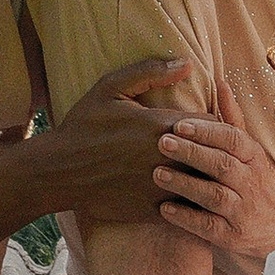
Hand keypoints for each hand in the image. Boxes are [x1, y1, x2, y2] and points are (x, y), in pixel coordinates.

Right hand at [45, 54, 262, 240]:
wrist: (58, 171)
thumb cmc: (83, 125)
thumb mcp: (110, 88)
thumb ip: (150, 72)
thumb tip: (188, 63)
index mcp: (160, 126)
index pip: (211, 124)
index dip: (213, 124)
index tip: (207, 125)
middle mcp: (165, 157)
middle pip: (213, 156)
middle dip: (216, 152)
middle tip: (214, 150)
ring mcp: (160, 187)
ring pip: (204, 185)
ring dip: (207, 179)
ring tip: (207, 174)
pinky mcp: (151, 211)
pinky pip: (187, 210)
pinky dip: (192, 202)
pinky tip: (190, 196)